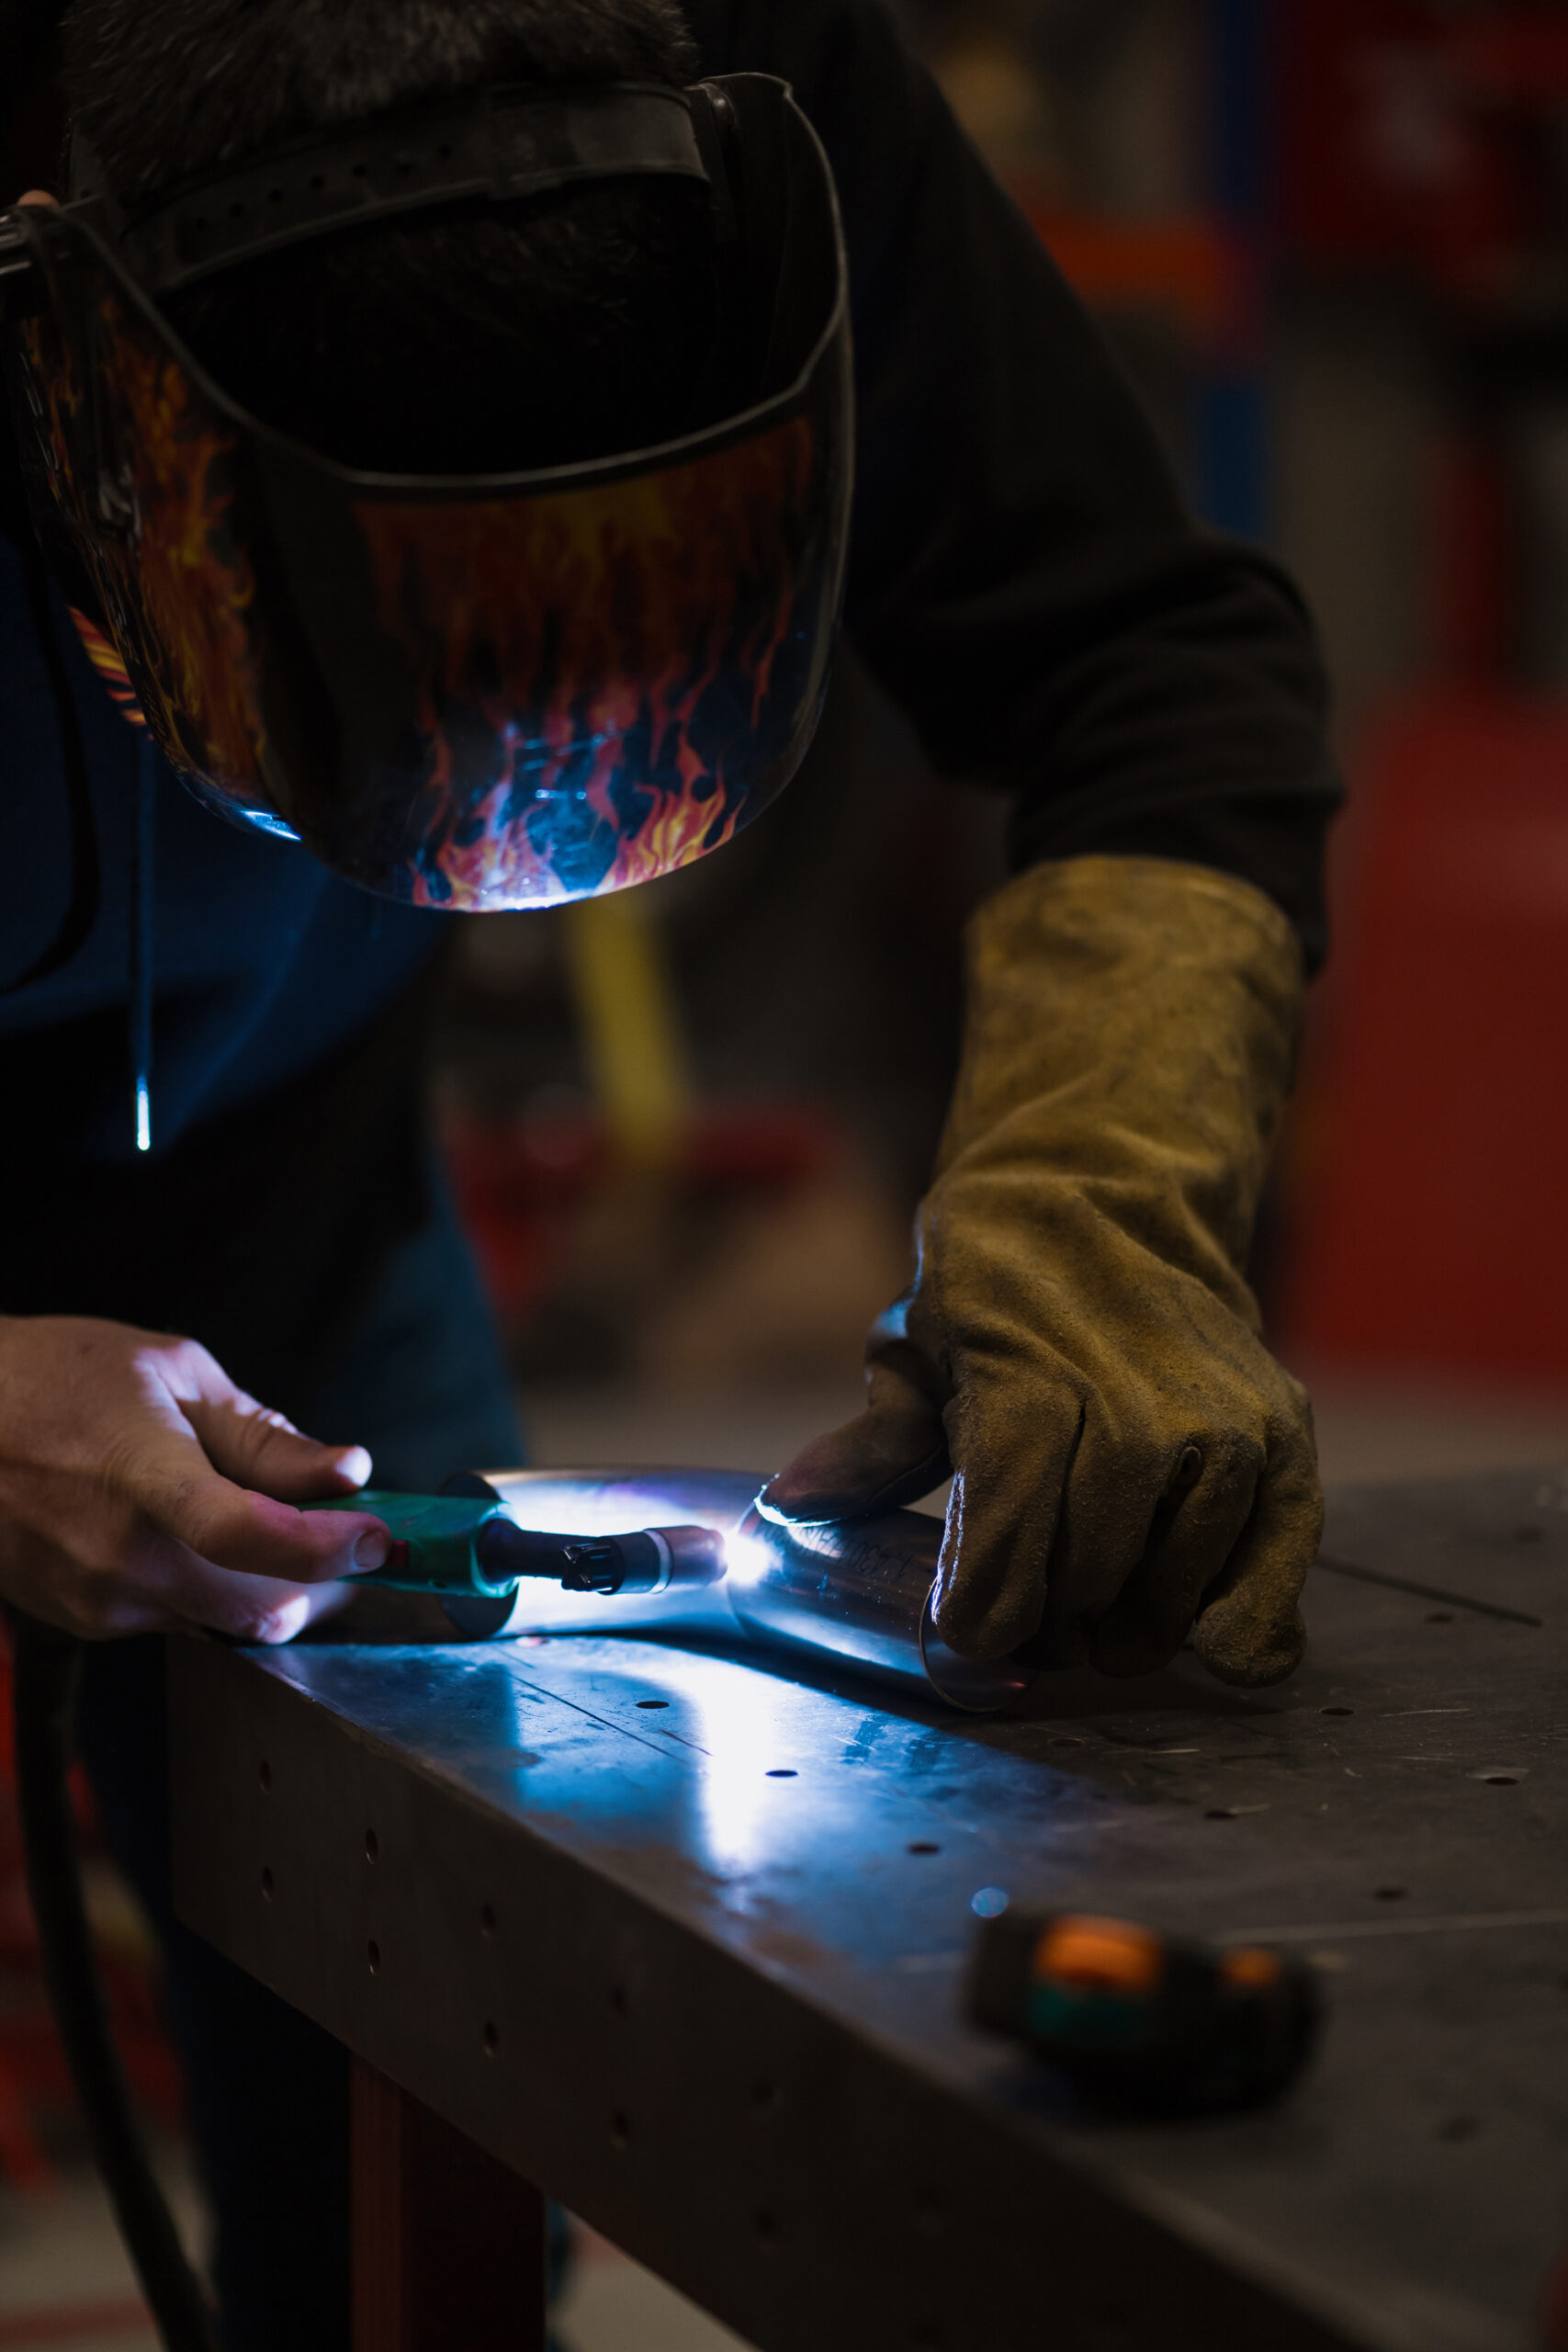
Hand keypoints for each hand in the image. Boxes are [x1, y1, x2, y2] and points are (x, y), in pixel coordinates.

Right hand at [0, 1316, 390, 1642]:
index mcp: (140, 1475)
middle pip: (258, 1609)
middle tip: (338, 1530)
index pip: (244, 1535)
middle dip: (314, 1579)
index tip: (376, 1536)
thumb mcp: (175, 1374)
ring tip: (229, 1508)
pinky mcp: (85, 1623)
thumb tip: (350, 1473)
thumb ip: (266, 1436)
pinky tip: (177, 1530)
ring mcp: (95, 1599)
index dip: (324, 1546)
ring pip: (225, 1621)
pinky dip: (209, 1586)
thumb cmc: (61, 1378)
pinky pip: (181, 1619)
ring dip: (259, 1583)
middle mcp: (115, 1554)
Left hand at [762, 857, 1322, 1687]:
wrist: (1117, 1198)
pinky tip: (1197, 1631)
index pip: (1011, 1553)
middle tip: (1028, 1621)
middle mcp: (1144, 1411)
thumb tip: (796, 1503)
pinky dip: (1237, 1628)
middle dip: (1049, 1627)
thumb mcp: (917, 1349)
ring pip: (1174, 1594)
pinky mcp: (1285, 1444)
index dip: (982, 1620)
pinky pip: (1275, 1583)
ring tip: (1095, 1611)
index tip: (965, 1637)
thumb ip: (871, 1443)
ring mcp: (1225, 1430)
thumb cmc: (997, 1289)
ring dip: (1129, 1629)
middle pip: (1089, 1586)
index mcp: (1033, 1385)